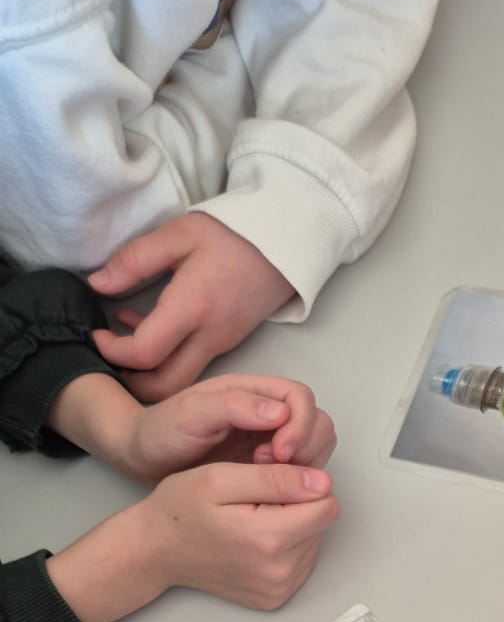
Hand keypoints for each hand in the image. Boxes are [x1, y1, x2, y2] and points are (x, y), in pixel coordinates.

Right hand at [46, 462, 338, 621]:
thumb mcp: (221, 478)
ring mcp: (279, 589)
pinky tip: (255, 539)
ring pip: (314, 541)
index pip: (326, 503)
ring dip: (292, 525)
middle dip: (298, 505)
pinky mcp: (276, 597)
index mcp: (269, 539)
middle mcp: (280, 571)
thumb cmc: (181, 510)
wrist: (157, 550)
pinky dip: (286, 546)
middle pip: (322, 523)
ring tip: (253, 519)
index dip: (303, 484)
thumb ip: (276, 478)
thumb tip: (323, 483)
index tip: (272, 480)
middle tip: (257, 500)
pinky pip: (301, 562)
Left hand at [48, 373, 334, 482]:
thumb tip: (281, 413)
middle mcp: (268, 411)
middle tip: (274, 469)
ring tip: (268, 479)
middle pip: (316, 422)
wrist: (142, 457)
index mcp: (252, 391)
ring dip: (304, 466)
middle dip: (306, 448)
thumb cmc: (161, 431)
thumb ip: (233, 407)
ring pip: (314, 447)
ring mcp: (270, 438)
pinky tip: (267, 491)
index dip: (300, 425)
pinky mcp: (268, 465)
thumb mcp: (190, 414)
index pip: (301, 399)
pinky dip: (296, 482)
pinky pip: (300, 470)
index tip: (280, 453)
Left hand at [89, 213, 296, 399]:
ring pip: (179, 382)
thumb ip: (135, 260)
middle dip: (130, 381)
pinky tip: (150, 328)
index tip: (98, 333)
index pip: (145, 353)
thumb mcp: (179, 234)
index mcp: (193, 308)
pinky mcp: (228, 344)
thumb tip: (98, 284)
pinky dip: (166, 361)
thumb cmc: (234, 234)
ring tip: (125, 340)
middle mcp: (209, 337)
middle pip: (164, 386)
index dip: (113, 351)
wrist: (286, 244)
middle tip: (109, 354)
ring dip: (148, 373)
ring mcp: (222, 345)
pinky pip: (192, 366)